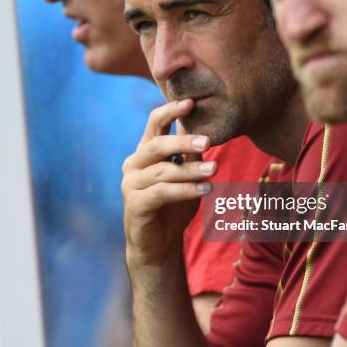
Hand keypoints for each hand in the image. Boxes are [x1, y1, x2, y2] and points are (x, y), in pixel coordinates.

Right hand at [122, 99, 216, 265]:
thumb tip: (209, 127)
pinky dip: (186, 190)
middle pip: (157, 144)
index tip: (191, 101)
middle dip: (183, 140)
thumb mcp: (186, 175)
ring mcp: (131, 184)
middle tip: (208, 140)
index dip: (170, 109)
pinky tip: (206, 189)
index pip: (154, 122)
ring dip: (191, 170)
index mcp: (145, 151)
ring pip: (163, 171)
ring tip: (215, 169)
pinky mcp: (135, 204)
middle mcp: (134, 164)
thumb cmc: (174, 205)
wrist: (158, 244)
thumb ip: (191, 154)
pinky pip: (163, 192)